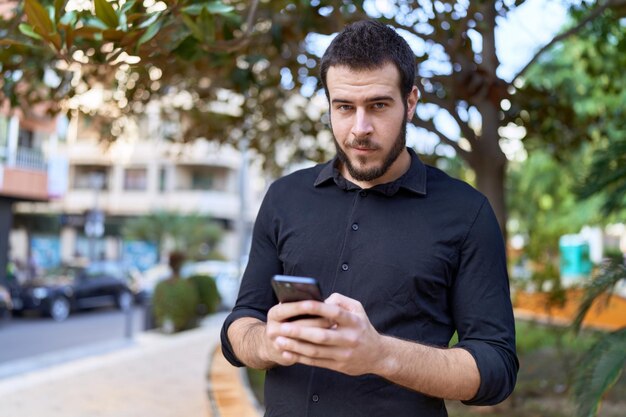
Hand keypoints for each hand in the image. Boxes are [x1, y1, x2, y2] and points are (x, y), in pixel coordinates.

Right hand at [263, 300, 330, 366]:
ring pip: (301, 341)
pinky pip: (303, 355)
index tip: (320, 303)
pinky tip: (329, 345)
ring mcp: (277, 345)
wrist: (272, 344)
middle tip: (333, 319)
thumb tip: (324, 301)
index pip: (289, 308)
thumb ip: (302, 304)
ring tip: (334, 331)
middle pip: (297, 326)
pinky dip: (317, 350)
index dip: (305, 306)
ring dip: (319, 336)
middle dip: (317, 321)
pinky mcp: (285, 358)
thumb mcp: (289, 309)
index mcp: (274, 314)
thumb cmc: (288, 321)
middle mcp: (272, 329)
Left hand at [269, 293, 384, 375]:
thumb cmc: (362, 327)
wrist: (378, 355)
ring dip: (295, 346)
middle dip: (300, 331)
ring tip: (279, 340)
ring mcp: (344, 354)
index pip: (335, 313)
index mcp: (354, 322)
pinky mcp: (338, 366)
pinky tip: (287, 352)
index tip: (300, 304)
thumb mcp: (357, 309)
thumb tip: (319, 299)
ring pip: (316, 351)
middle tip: (282, 327)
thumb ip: (340, 300)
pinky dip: (299, 357)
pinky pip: (316, 362)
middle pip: (322, 336)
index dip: (317, 308)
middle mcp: (350, 338)